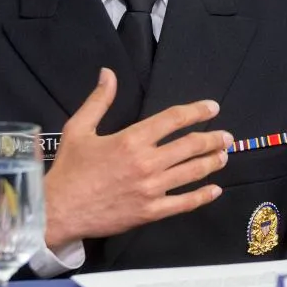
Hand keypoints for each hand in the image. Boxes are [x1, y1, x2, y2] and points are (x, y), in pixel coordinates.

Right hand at [42, 68, 230, 249]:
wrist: (58, 210)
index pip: (174, 119)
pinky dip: (203, 196)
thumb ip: (99, 101)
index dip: (197, 111)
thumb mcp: (79, 129)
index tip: (213, 108)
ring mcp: (151, 188)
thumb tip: (108, 74)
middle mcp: (147, 162)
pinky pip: (184, 203)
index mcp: (132, 139)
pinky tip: (215, 190)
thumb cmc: (69, 169)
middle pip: (191, 145)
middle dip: (213, 139)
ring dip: (212, 162)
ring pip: (192, 172)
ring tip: (224, 156)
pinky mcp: (150, 211)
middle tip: (227, 136)